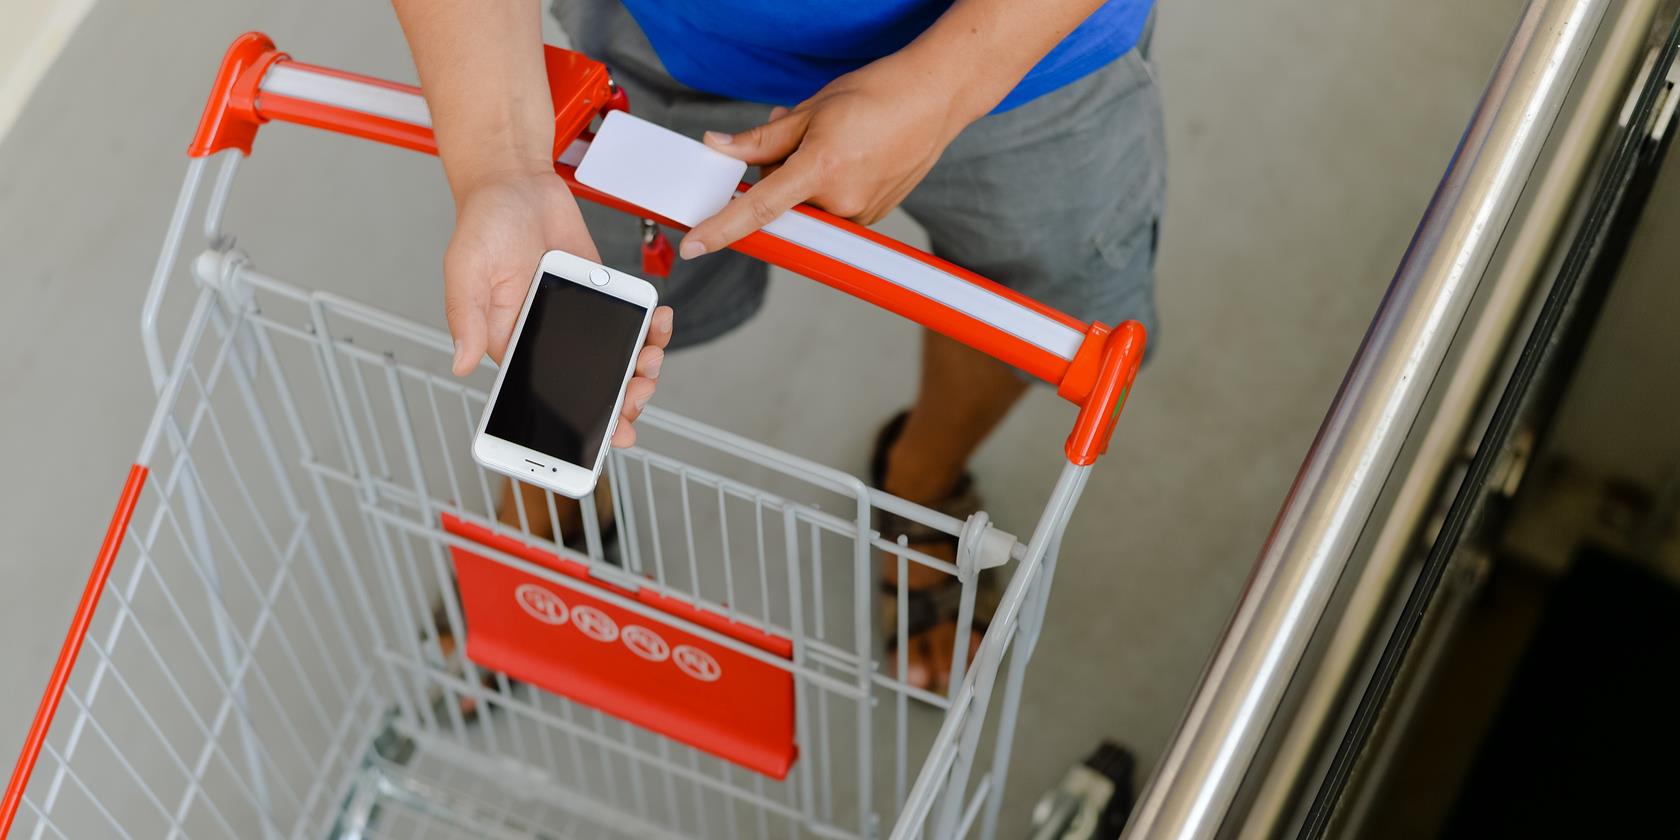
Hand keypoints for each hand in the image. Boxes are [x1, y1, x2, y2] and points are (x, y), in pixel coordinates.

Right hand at [445, 170, 673, 446]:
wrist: (516, 183)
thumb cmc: (483, 226)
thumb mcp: (467, 271)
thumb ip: (467, 318)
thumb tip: (461, 364)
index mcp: (515, 346)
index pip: (549, 398)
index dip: (580, 424)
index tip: (610, 436)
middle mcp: (550, 339)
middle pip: (593, 387)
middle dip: (623, 400)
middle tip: (639, 393)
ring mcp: (580, 320)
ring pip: (619, 360)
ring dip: (643, 367)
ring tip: (653, 357)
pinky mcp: (603, 296)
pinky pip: (633, 322)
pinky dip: (652, 327)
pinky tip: (661, 321)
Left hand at [680, 51, 978, 257]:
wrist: (935, 97)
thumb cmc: (877, 95)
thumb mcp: (810, 110)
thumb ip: (760, 139)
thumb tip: (717, 148)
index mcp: (820, 170)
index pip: (758, 209)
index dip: (722, 228)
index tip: (694, 245)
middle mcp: (841, 202)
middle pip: (780, 205)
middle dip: (775, 175)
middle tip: (794, 132)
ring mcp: (859, 214)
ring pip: (804, 206)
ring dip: (801, 178)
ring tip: (828, 139)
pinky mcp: (873, 217)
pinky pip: (829, 208)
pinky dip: (825, 185)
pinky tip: (847, 154)